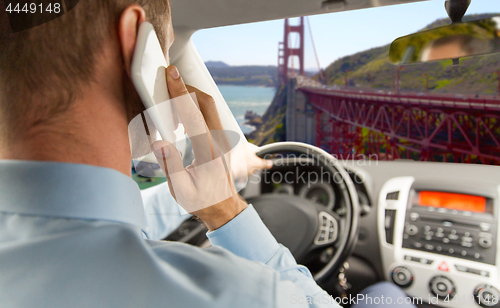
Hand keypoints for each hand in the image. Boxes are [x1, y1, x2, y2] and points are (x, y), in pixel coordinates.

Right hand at [152, 65, 246, 230]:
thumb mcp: (180, 190)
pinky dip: (195, 108)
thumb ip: (170, 165)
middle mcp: (220, 142)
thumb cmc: (201, 200)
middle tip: (168, 81)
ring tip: (170, 105)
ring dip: (190, 98)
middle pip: (206, 103)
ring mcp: (224, 139)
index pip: (194, 116)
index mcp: (209, 153)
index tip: (172, 75)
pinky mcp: (222, 139)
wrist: (223, 207)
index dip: (181, 94)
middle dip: (186, 88)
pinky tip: (181, 118)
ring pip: (209, 107)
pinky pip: (209, 115)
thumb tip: (159, 142)